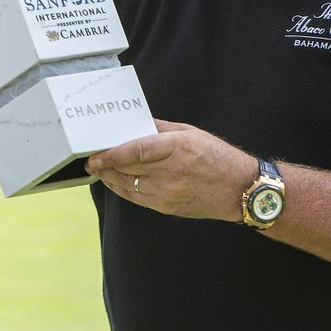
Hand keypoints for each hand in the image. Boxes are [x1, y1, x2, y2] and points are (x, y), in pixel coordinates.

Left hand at [85, 119, 254, 221]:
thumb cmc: (217, 156)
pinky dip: (122, 190)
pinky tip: (115, 182)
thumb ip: (161, 128)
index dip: (112, 154)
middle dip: (105, 165)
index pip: (136, 151)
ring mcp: (169, 192)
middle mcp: (172, 171)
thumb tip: (137, 124)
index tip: (97, 153)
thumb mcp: (191, 132)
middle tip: (91, 160)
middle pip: (128, 169)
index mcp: (178, 147)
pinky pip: (137, 199)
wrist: (238, 189)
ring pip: (128, 186)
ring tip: (99, 171)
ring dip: (110, 178)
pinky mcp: (167, 207)